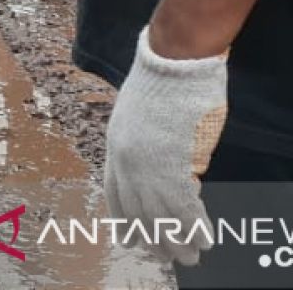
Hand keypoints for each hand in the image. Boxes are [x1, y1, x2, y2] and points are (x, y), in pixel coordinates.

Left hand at [103, 26, 226, 265]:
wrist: (173, 60)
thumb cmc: (163, 81)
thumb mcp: (140, 117)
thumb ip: (144, 146)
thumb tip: (163, 171)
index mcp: (114, 144)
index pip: (114, 191)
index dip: (123, 217)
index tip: (130, 238)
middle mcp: (125, 157)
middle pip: (137, 208)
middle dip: (152, 235)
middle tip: (165, 257)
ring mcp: (147, 161)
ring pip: (161, 212)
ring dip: (177, 238)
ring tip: (189, 256)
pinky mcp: (171, 161)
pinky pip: (184, 204)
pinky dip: (194, 225)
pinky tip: (204, 239)